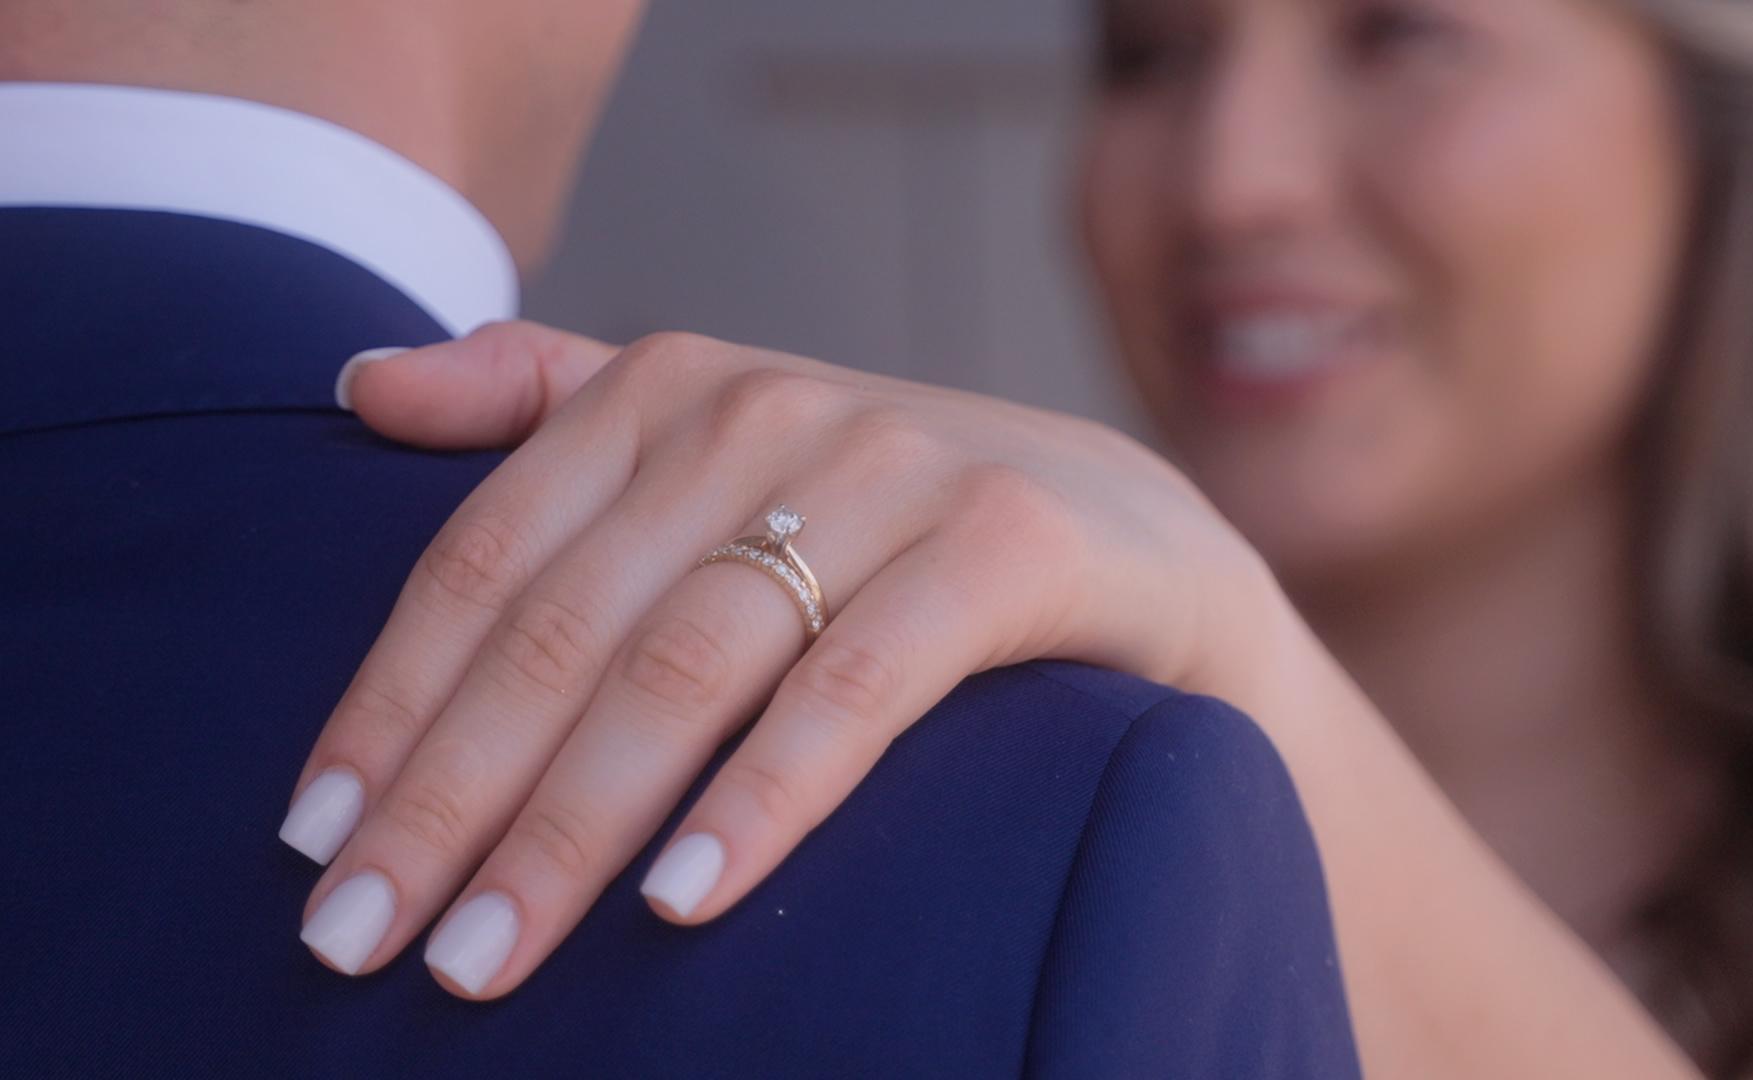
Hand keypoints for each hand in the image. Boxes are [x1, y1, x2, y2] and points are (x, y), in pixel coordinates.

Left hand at [287, 321, 1301, 998]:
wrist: (1130, 536)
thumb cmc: (886, 521)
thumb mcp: (717, 446)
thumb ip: (545, 401)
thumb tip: (358, 386)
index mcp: (668, 388)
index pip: (486, 557)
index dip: (387, 704)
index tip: (311, 844)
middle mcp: (764, 408)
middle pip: (565, 625)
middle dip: (450, 797)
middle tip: (359, 941)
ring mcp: (888, 468)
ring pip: (688, 663)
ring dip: (572, 826)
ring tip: (486, 959)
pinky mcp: (1004, 540)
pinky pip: (858, 685)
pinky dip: (764, 792)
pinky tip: (683, 900)